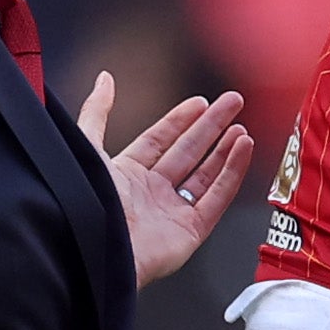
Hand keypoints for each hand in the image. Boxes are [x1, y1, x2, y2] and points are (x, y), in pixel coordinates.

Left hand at [82, 77, 255, 286]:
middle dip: (212, 127)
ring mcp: (172, 212)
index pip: (159, 140)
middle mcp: (151, 193)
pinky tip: (242, 150)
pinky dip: (232, 174)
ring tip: (241, 128)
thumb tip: (103, 80)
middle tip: (231, 104)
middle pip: (188, 152)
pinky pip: (217, 198)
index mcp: (125, 175)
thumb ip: (96, 112)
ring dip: (225, 150)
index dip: (180, 120)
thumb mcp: (87, 146)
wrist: (98, 249)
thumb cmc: (87, 204)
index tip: (199, 103)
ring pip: (206, 175)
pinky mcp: (190, 231)